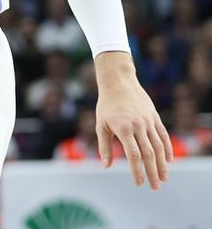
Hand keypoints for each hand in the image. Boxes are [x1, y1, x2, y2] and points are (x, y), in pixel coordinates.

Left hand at [94, 52, 172, 188]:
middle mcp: (138, 126)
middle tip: (155, 187)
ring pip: (159, 146)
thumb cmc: (106, 105)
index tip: (139, 183)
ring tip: (164, 178)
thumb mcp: (101, 125)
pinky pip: (163, 135)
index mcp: (123, 129)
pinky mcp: (155, 117)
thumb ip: (104, 146)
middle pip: (149, 154)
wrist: (118, 83)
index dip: (137, 171)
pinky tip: (169, 160)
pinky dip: (167, 148)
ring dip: (163, 164)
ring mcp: (148, 121)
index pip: (133, 155)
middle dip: (153, 172)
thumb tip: (106, 166)